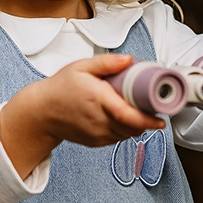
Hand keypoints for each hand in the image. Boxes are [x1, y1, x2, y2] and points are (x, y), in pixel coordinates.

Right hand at [0, 53, 165, 179]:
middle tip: (151, 107)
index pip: (129, 116)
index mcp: (98, 100)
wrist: (42, 112)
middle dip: (146, 120)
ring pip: (127, 134)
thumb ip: (106, 63)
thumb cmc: (61, 88)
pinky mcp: (96, 142)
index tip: (160, 118)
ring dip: (136, 125)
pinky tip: (121, 118)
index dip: (148, 120)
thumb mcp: (81, 67)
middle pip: (133, 127)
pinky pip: (118, 138)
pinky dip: (125, 130)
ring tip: (137, 111)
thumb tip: (129, 60)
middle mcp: (99, 120)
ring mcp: (97, 134)